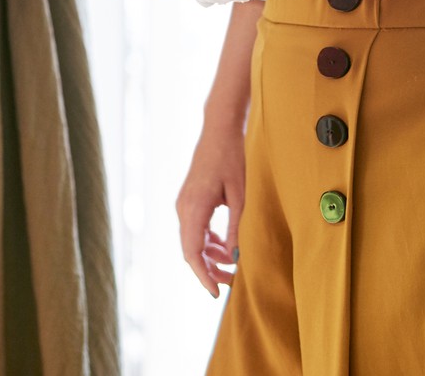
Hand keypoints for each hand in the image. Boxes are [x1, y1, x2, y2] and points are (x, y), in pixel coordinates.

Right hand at [177, 116, 245, 297]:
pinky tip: (226, 246)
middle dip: (209, 269)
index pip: (192, 251)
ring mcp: (184, 204)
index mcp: (193, 207)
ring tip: (234, 265)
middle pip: (190, 250)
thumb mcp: (240, 196)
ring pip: (192, 241)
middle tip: (233, 282)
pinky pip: (195, 230)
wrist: (219, 131)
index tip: (216, 293)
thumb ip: (236, 228)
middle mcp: (183, 208)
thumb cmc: (232, 159)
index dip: (202, 275)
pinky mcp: (189, 201)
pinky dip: (209, 242)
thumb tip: (236, 258)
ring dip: (211, 256)